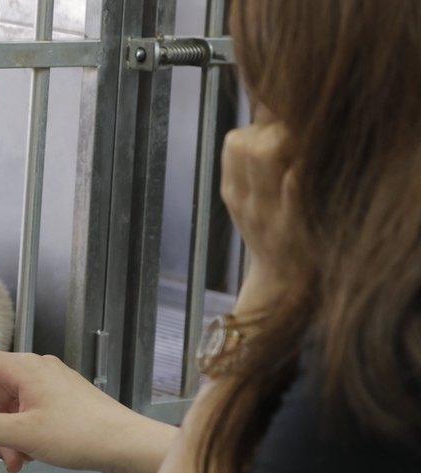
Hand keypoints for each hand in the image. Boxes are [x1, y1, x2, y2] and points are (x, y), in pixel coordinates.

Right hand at [0, 349, 175, 472]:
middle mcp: (35, 371)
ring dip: (1, 437)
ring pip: (7, 409)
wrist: (126, 444)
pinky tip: (26, 460)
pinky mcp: (58, 402)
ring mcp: (48, 386)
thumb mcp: (22, 434)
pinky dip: (18, 436)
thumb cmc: (82, 434)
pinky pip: (25, 415)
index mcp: (24, 368)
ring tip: (11, 464)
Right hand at [220, 106, 299, 315]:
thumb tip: (267, 122)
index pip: (235, 142)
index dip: (258, 128)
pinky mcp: (293, 225)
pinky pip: (293, 187)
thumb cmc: (274, 234)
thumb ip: (253, 166)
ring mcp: (268, 212)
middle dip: (274, 130)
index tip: (280, 138)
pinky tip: (306, 168)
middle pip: (248, 142)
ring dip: (289, 142)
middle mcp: (246, 200)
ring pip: (266, 154)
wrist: (284, 282)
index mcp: (234, 192)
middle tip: (297, 143)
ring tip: (304, 154)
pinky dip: (298, 172)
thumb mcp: (252, 202)